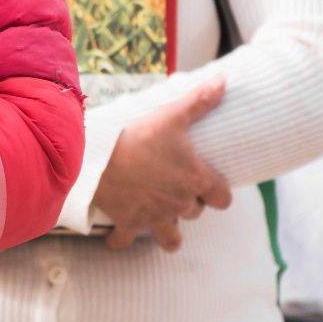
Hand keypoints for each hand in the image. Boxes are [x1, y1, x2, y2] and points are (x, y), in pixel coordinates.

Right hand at [94, 78, 232, 252]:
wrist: (99, 158)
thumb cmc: (138, 137)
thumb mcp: (171, 115)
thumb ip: (199, 101)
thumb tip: (223, 80)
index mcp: (195, 180)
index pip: (223, 199)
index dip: (219, 193)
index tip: (211, 184)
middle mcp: (179, 204)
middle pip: (196, 214)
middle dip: (189, 203)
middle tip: (177, 187)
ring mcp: (154, 216)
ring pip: (171, 239)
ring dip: (168, 231)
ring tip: (160, 217)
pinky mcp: (128, 222)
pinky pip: (126, 241)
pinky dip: (122, 239)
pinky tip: (119, 233)